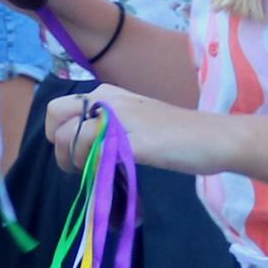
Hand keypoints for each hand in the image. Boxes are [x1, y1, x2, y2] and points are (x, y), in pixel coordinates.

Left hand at [46, 84, 238, 178]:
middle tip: (78, 165)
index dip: (60, 134)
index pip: (59, 109)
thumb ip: (105, 129)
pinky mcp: (129, 138)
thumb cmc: (176, 136)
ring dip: (75, 160)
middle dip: (60, 144)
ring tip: (97, 171)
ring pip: (69, 135)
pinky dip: (93, 165)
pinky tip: (111, 172)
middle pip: (55, 116)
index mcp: (106, 94)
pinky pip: (92, 149)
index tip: (76, 154)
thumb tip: (78, 149)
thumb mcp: (134, 123)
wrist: (212, 138)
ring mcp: (116, 116)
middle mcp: (106, 99)